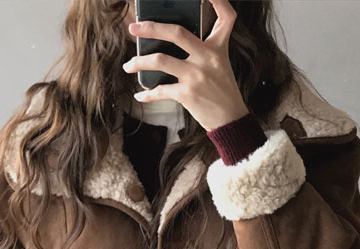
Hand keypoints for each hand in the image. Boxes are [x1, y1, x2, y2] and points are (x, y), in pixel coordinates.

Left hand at [124, 2, 245, 131]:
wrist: (231, 120)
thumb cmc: (222, 89)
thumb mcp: (220, 62)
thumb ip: (204, 46)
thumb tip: (173, 38)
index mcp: (216, 46)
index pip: (225, 16)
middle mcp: (207, 57)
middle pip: (176, 33)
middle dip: (150, 28)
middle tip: (133, 28)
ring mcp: (196, 75)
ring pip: (160, 61)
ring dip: (139, 62)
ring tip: (128, 65)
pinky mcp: (188, 94)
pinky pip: (161, 91)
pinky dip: (147, 94)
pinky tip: (140, 95)